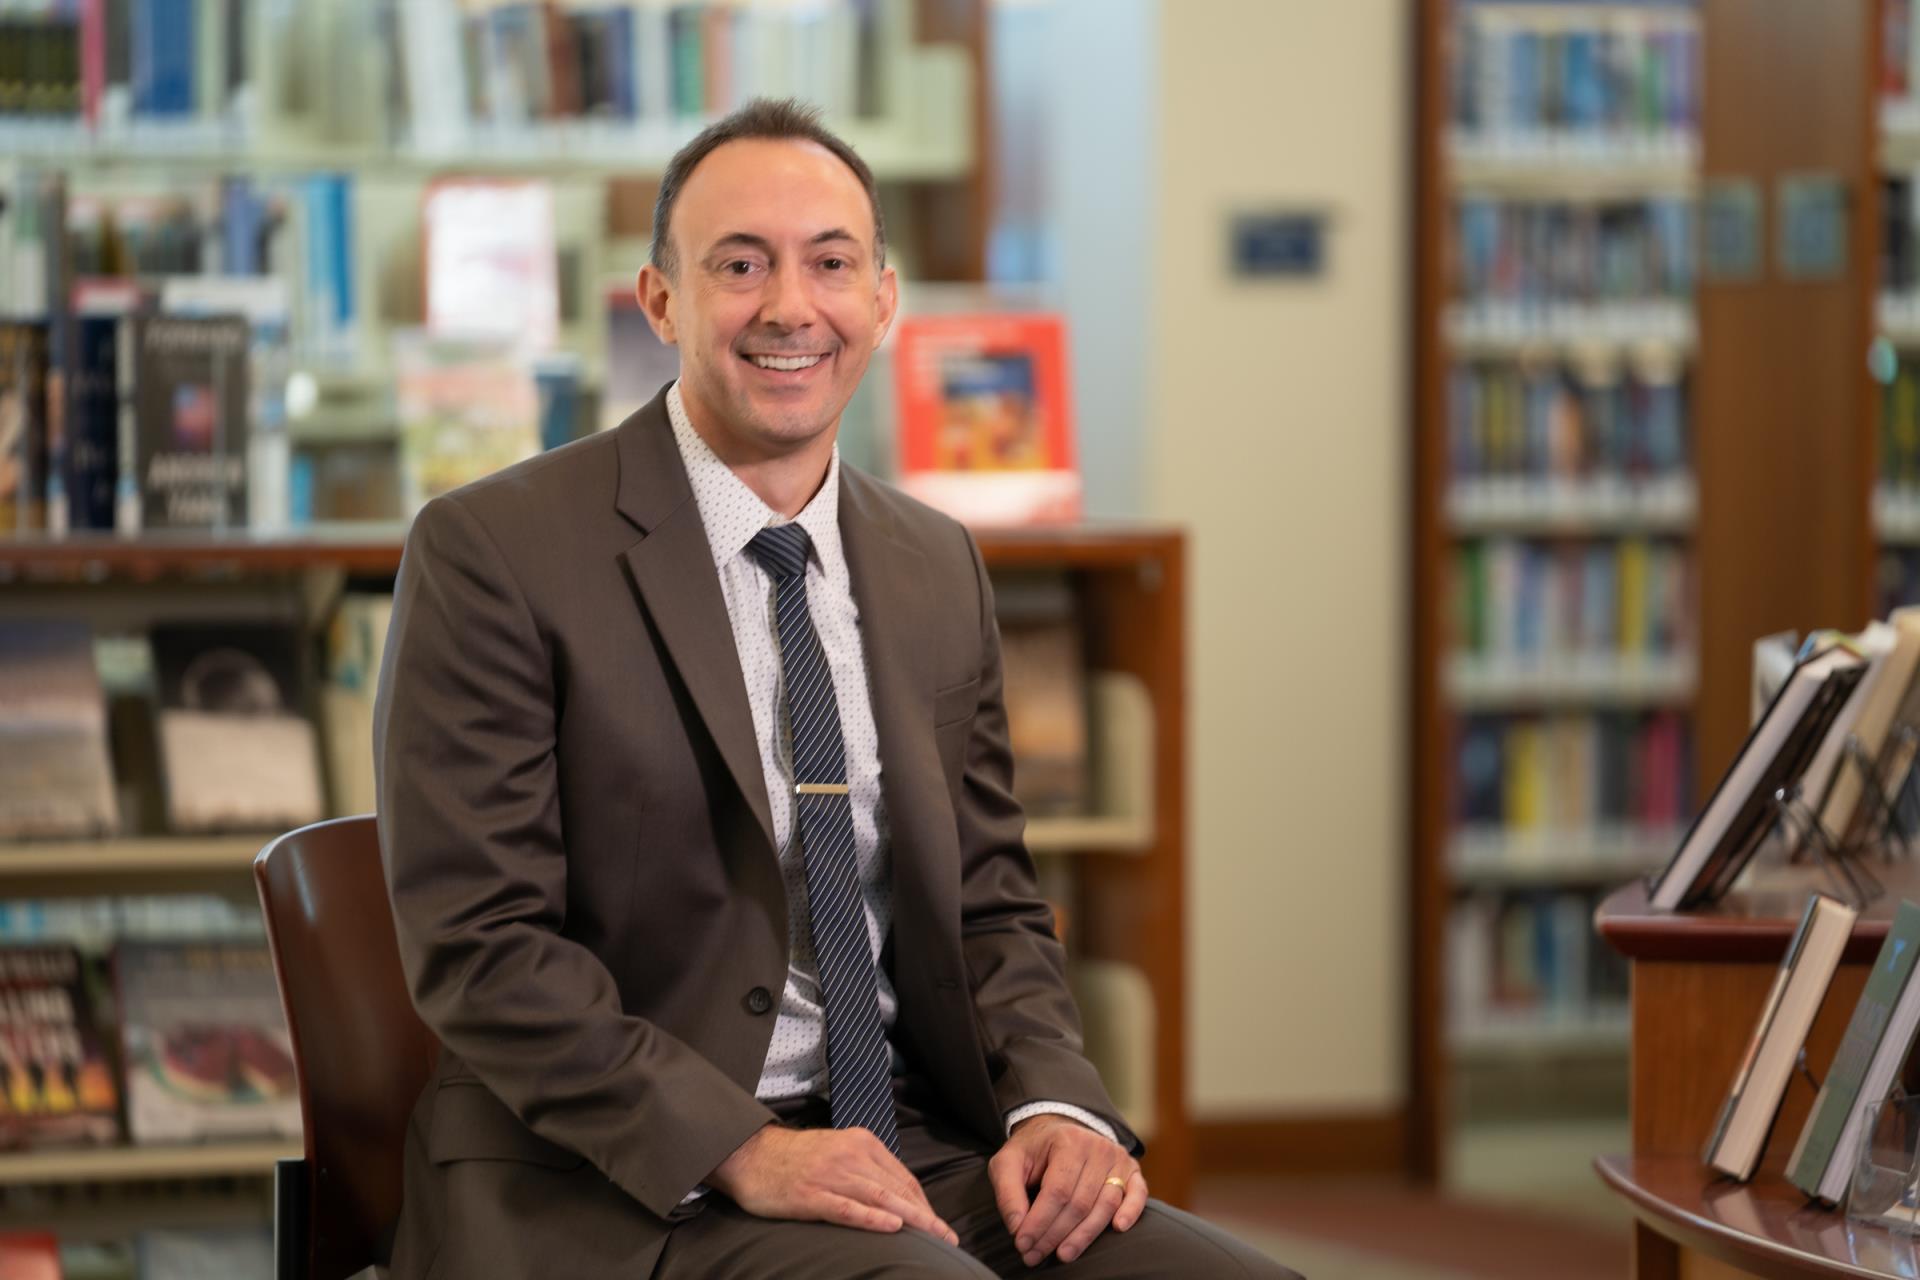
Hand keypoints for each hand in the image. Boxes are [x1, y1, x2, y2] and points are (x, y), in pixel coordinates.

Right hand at [707, 1124, 958, 1245]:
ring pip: (880, 1198)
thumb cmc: (795, 1158)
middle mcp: (850, 1155)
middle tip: (948, 1237)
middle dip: (926, 1215)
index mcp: (861, 1143)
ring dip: (911, 1219)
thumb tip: (896, 1197)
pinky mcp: (810, 1194)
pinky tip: (891, 1227)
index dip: (924, 1203)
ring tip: (933, 1237)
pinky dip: (872, 1218)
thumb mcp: (837, 1152)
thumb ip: (865, 1169)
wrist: (749, 1154)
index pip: (903, 1177)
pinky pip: (847, 1208)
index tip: (939, 1224)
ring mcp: (830, 1174)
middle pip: (897, 1189)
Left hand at [989, 1113, 1145, 1266]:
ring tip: (1063, 1254)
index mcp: (1067, 1141)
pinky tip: (1118, 1228)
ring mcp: (1117, 1158)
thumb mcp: (1008, 1161)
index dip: (1040, 1222)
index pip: (1057, 1191)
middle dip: (1055, 1234)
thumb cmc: (1033, 1151)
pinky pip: (1137, 1194)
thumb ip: (1008, 1192)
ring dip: (1084, 1235)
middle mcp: (1097, 1147)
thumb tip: (1018, 1227)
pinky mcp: (1131, 1169)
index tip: (1023, 1243)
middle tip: (1035, 1255)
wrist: (1058, 1129)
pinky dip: (1131, 1212)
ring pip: (1106, 1204)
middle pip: (1080, 1202)